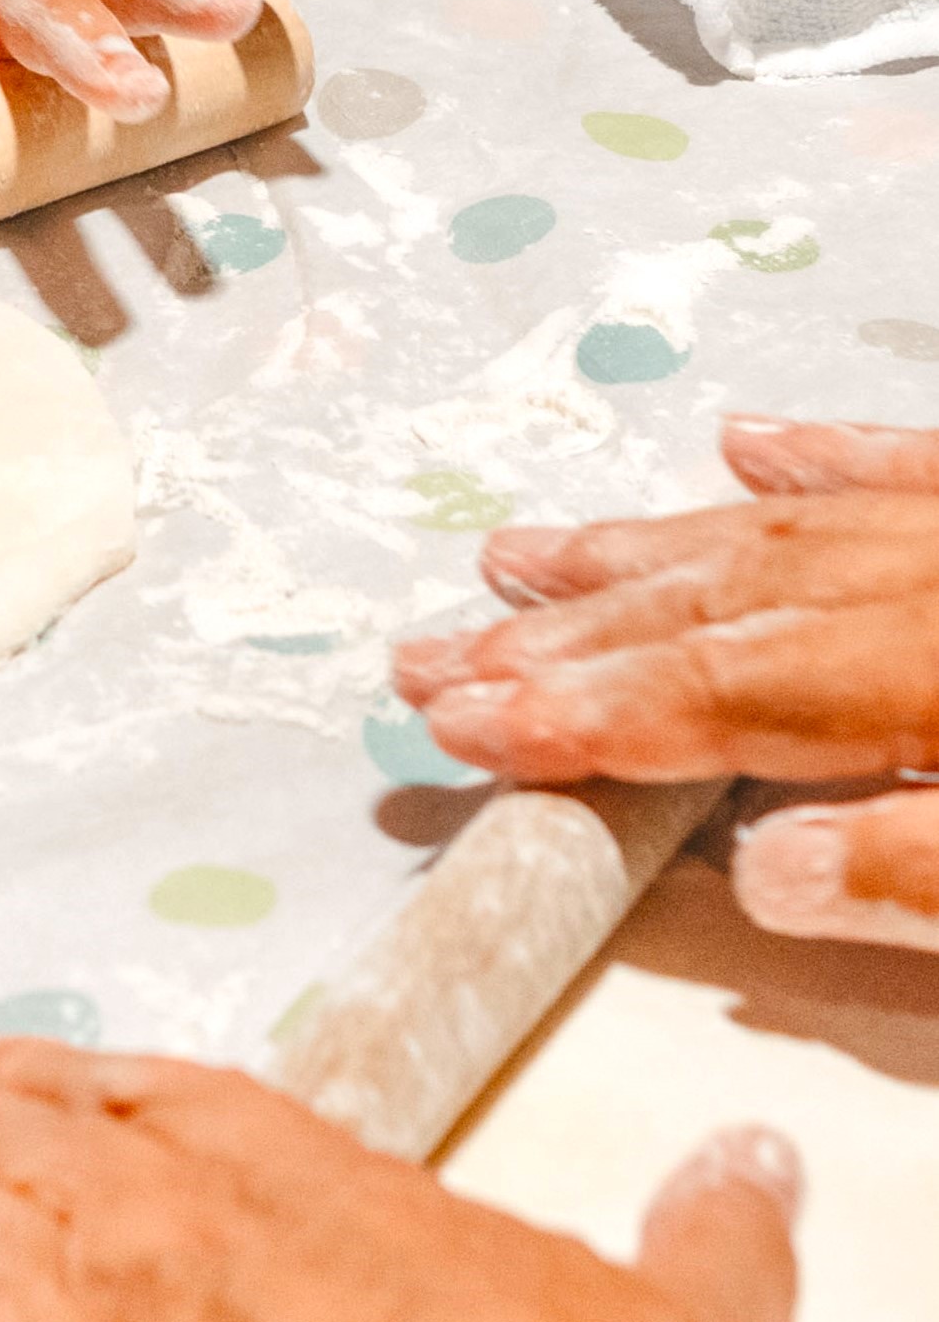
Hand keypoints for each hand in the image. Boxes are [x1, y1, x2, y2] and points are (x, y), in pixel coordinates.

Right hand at [395, 418, 938, 947]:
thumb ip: (917, 867)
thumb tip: (769, 877)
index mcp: (938, 671)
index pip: (721, 688)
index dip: (581, 710)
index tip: (461, 727)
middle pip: (721, 605)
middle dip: (559, 638)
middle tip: (433, 662)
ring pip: (789, 532)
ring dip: (641, 553)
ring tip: (516, 561)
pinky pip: (912, 469)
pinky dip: (820, 457)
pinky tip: (749, 444)